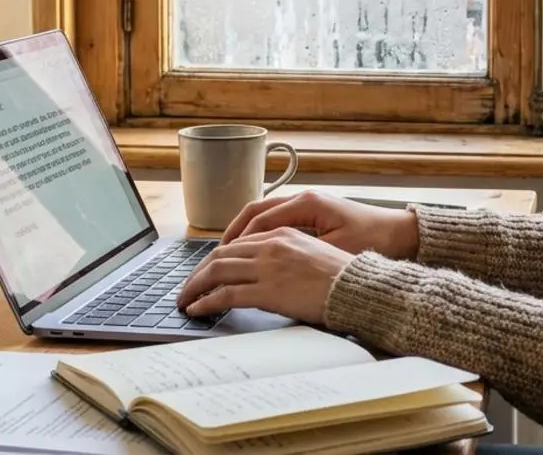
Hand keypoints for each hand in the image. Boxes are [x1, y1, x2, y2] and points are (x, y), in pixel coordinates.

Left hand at [175, 227, 355, 324]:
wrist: (357, 287)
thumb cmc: (341, 275)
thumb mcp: (311, 252)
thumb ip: (284, 254)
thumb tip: (264, 270)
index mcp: (282, 234)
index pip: (236, 243)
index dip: (215, 258)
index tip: (205, 270)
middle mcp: (271, 245)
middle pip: (220, 255)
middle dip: (198, 272)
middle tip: (187, 287)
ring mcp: (267, 267)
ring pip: (216, 272)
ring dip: (195, 286)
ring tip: (185, 299)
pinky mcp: (267, 291)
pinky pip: (225, 295)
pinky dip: (205, 302)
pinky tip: (197, 309)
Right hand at [218, 189, 419, 259]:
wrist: (401, 234)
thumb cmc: (373, 241)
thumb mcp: (335, 251)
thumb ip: (301, 255)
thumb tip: (267, 264)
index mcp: (307, 204)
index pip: (259, 219)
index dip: (237, 240)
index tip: (221, 259)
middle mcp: (303, 199)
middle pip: (255, 212)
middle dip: (232, 234)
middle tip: (214, 257)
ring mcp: (307, 205)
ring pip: (263, 215)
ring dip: (244, 234)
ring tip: (226, 255)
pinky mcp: (313, 214)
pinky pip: (276, 220)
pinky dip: (260, 234)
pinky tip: (253, 251)